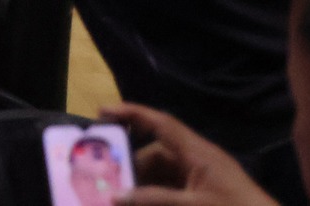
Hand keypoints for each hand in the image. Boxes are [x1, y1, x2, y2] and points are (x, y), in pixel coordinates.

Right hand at [104, 104, 277, 205]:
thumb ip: (153, 200)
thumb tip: (116, 196)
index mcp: (196, 152)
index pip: (160, 123)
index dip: (131, 114)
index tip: (103, 112)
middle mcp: (198, 157)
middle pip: (156, 152)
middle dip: (133, 165)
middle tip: (111, 180)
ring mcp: (203, 175)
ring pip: (164, 171)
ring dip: (146, 183)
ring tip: (128, 197)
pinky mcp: (206, 190)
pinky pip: (175, 185)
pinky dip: (159, 193)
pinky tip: (147, 203)